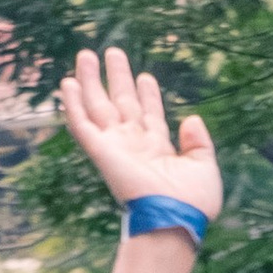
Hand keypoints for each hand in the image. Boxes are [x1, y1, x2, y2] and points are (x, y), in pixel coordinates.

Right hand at [56, 46, 223, 224]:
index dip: (147, 94)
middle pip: (122, 104)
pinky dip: (73, 105)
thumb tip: (192, 119)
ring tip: (85, 55)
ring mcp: (116, 147)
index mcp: (158, 149)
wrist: (173, 219)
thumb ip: (199, 142)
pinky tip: (67, 84)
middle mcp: (134, 145)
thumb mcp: (204, 166)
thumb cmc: (192, 202)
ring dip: (91, 81)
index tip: (144, 76)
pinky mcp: (101, 152)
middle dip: (117, 78)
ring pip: (99, 107)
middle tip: (112, 52)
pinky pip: (82, 124)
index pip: (149, 114)